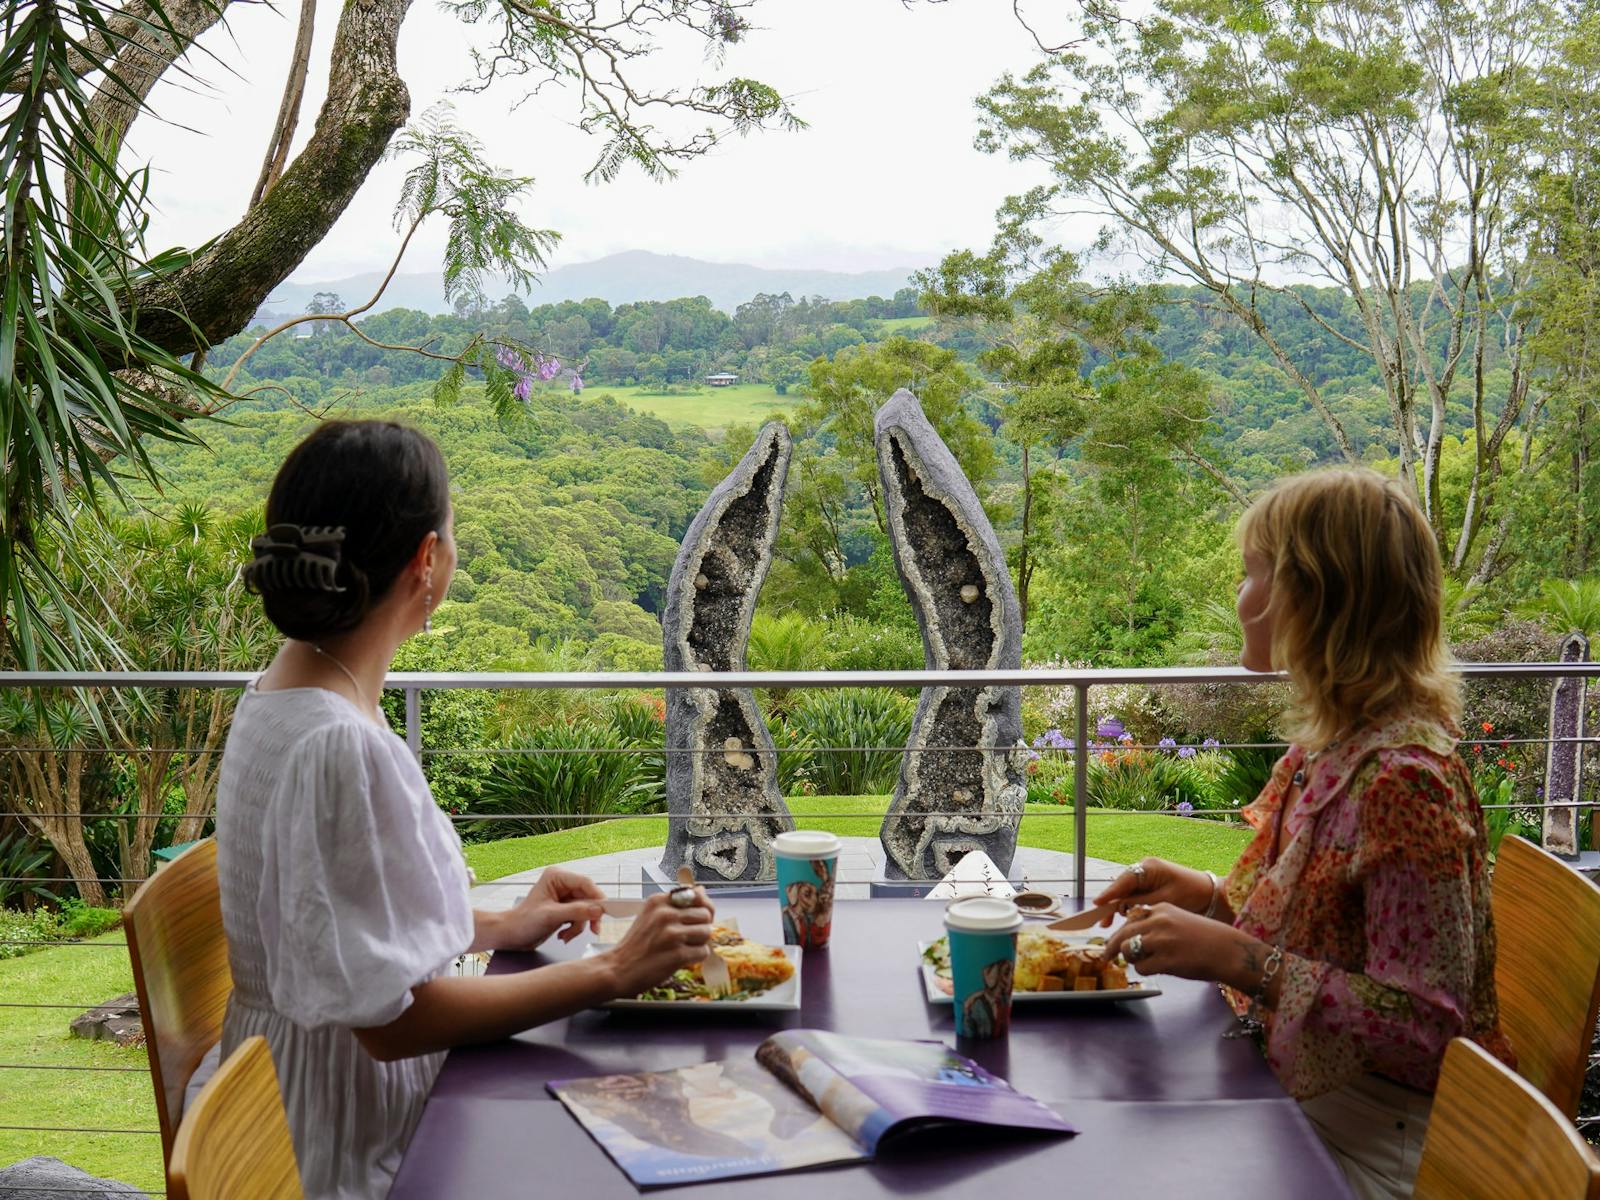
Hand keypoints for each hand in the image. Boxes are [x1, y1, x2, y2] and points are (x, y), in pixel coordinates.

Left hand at [493, 867, 606, 949]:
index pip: (585, 883)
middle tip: (594, 930)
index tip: (605, 911)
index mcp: (557, 877)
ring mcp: (564, 897)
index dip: (597, 897)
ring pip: (586, 909)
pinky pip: (580, 917)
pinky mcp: (565, 909)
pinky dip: (575, 928)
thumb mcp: (551, 916)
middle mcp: (562, 884)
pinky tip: (564, 935)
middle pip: (588, 897)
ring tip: (566, 935)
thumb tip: (598, 909)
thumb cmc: (523, 923)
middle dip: (588, 916)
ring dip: (579, 925)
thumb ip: (576, 911)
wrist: (511, 936)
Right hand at [600, 890, 715, 996]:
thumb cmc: (635, 944)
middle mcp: (666, 914)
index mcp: (659, 901)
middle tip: (687, 937)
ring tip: (682, 948)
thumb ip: (676, 903)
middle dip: (701, 927)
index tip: (695, 918)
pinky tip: (681, 959)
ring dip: (699, 943)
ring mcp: (672, 934)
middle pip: (705, 915)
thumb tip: (701, 889)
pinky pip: (703, 952)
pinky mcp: (677, 954)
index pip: (697, 896)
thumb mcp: (650, 915)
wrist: (617, 970)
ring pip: (707, 933)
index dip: (701, 908)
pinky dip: (696, 958)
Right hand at [1092, 857, 1213, 925]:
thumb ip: (1141, 903)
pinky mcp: (1149, 886)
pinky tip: (1120, 919)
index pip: (1124, 880)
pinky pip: (1132, 896)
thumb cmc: (1191, 895)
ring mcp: (1146, 878)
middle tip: (1102, 922)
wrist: (1209, 895)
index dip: (1109, 893)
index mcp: (1149, 868)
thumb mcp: (1165, 900)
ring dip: (1118, 907)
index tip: (1097, 903)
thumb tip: (1119, 908)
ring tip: (1107, 924)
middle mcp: (1144, 870)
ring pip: (1125, 893)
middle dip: (1111, 904)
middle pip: (1121, 887)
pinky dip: (1127, 907)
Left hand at [1101, 902, 1264, 987]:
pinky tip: (1158, 969)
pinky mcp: (1165, 960)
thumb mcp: (1179, 919)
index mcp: (1161, 909)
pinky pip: (1142, 967)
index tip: (1113, 940)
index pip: (1130, 918)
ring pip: (1129, 950)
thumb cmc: (1207, 938)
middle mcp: (1158, 921)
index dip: (1120, 931)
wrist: (1229, 951)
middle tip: (1106, 956)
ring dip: (1132, 959)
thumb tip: (1133, 937)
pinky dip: (1145, 970)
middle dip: (1112, 947)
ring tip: (1145, 962)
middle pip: (1123, 934)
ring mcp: (1161, 941)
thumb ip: (1156, 924)